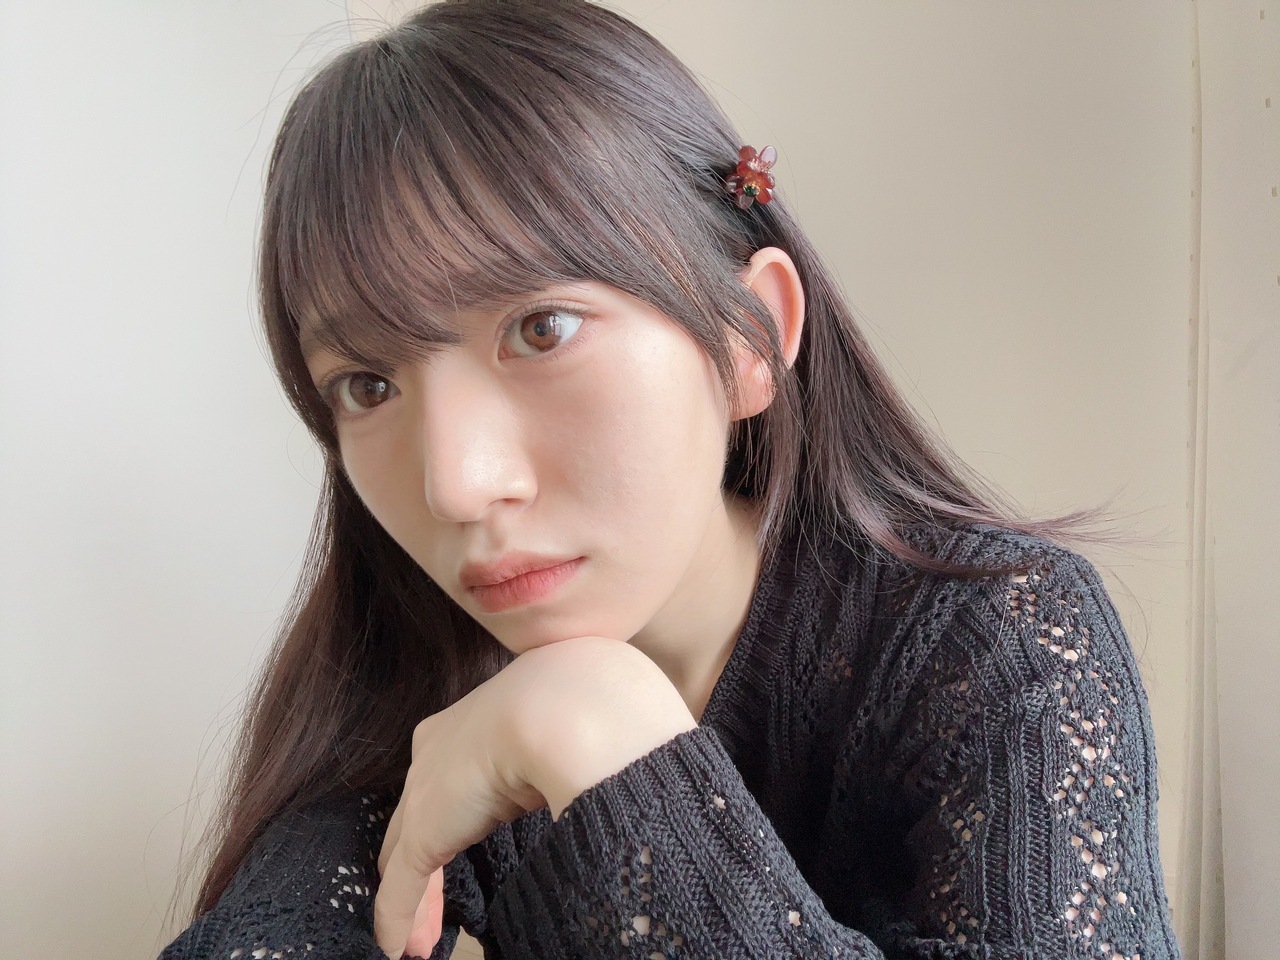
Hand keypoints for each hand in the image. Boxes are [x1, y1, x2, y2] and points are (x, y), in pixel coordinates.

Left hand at [373, 635, 696, 959]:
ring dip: (414, 902)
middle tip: (424, 913)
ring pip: (408, 853)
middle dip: (418, 865)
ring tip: (415, 944)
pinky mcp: (424, 828)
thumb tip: (599, 781)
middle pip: (419, 817)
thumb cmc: (586, 712)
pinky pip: (404, 883)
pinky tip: (400, 947)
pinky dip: (399, 917)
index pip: (453, 781)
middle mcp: (442, 749)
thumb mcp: (567, 739)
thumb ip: (564, 762)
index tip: (460, 858)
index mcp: (477, 722)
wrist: (569, 709)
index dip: (451, 821)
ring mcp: (428, 788)